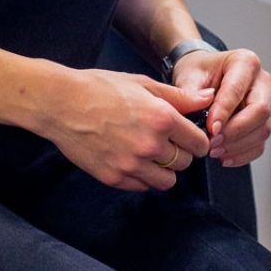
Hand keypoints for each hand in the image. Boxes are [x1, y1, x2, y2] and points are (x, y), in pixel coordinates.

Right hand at [42, 68, 214, 191]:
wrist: (61, 103)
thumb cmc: (99, 88)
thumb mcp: (141, 84)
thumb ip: (178, 96)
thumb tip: (209, 98)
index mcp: (161, 118)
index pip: (198, 143)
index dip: (196, 139)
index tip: (188, 136)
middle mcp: (150, 145)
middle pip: (184, 163)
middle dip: (178, 153)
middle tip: (162, 139)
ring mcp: (131, 164)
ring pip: (166, 181)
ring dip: (162, 169)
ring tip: (147, 152)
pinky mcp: (114, 178)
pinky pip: (142, 186)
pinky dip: (141, 176)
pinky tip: (129, 157)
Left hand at [172, 49, 270, 167]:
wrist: (202, 75)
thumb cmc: (198, 71)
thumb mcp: (189, 75)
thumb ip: (191, 92)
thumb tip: (199, 110)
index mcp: (244, 62)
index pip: (238, 89)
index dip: (225, 112)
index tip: (210, 128)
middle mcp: (260, 81)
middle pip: (259, 110)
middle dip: (235, 131)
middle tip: (213, 142)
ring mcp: (265, 102)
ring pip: (262, 129)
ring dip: (238, 145)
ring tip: (214, 151)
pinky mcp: (262, 121)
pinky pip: (260, 142)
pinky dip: (243, 154)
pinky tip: (225, 156)